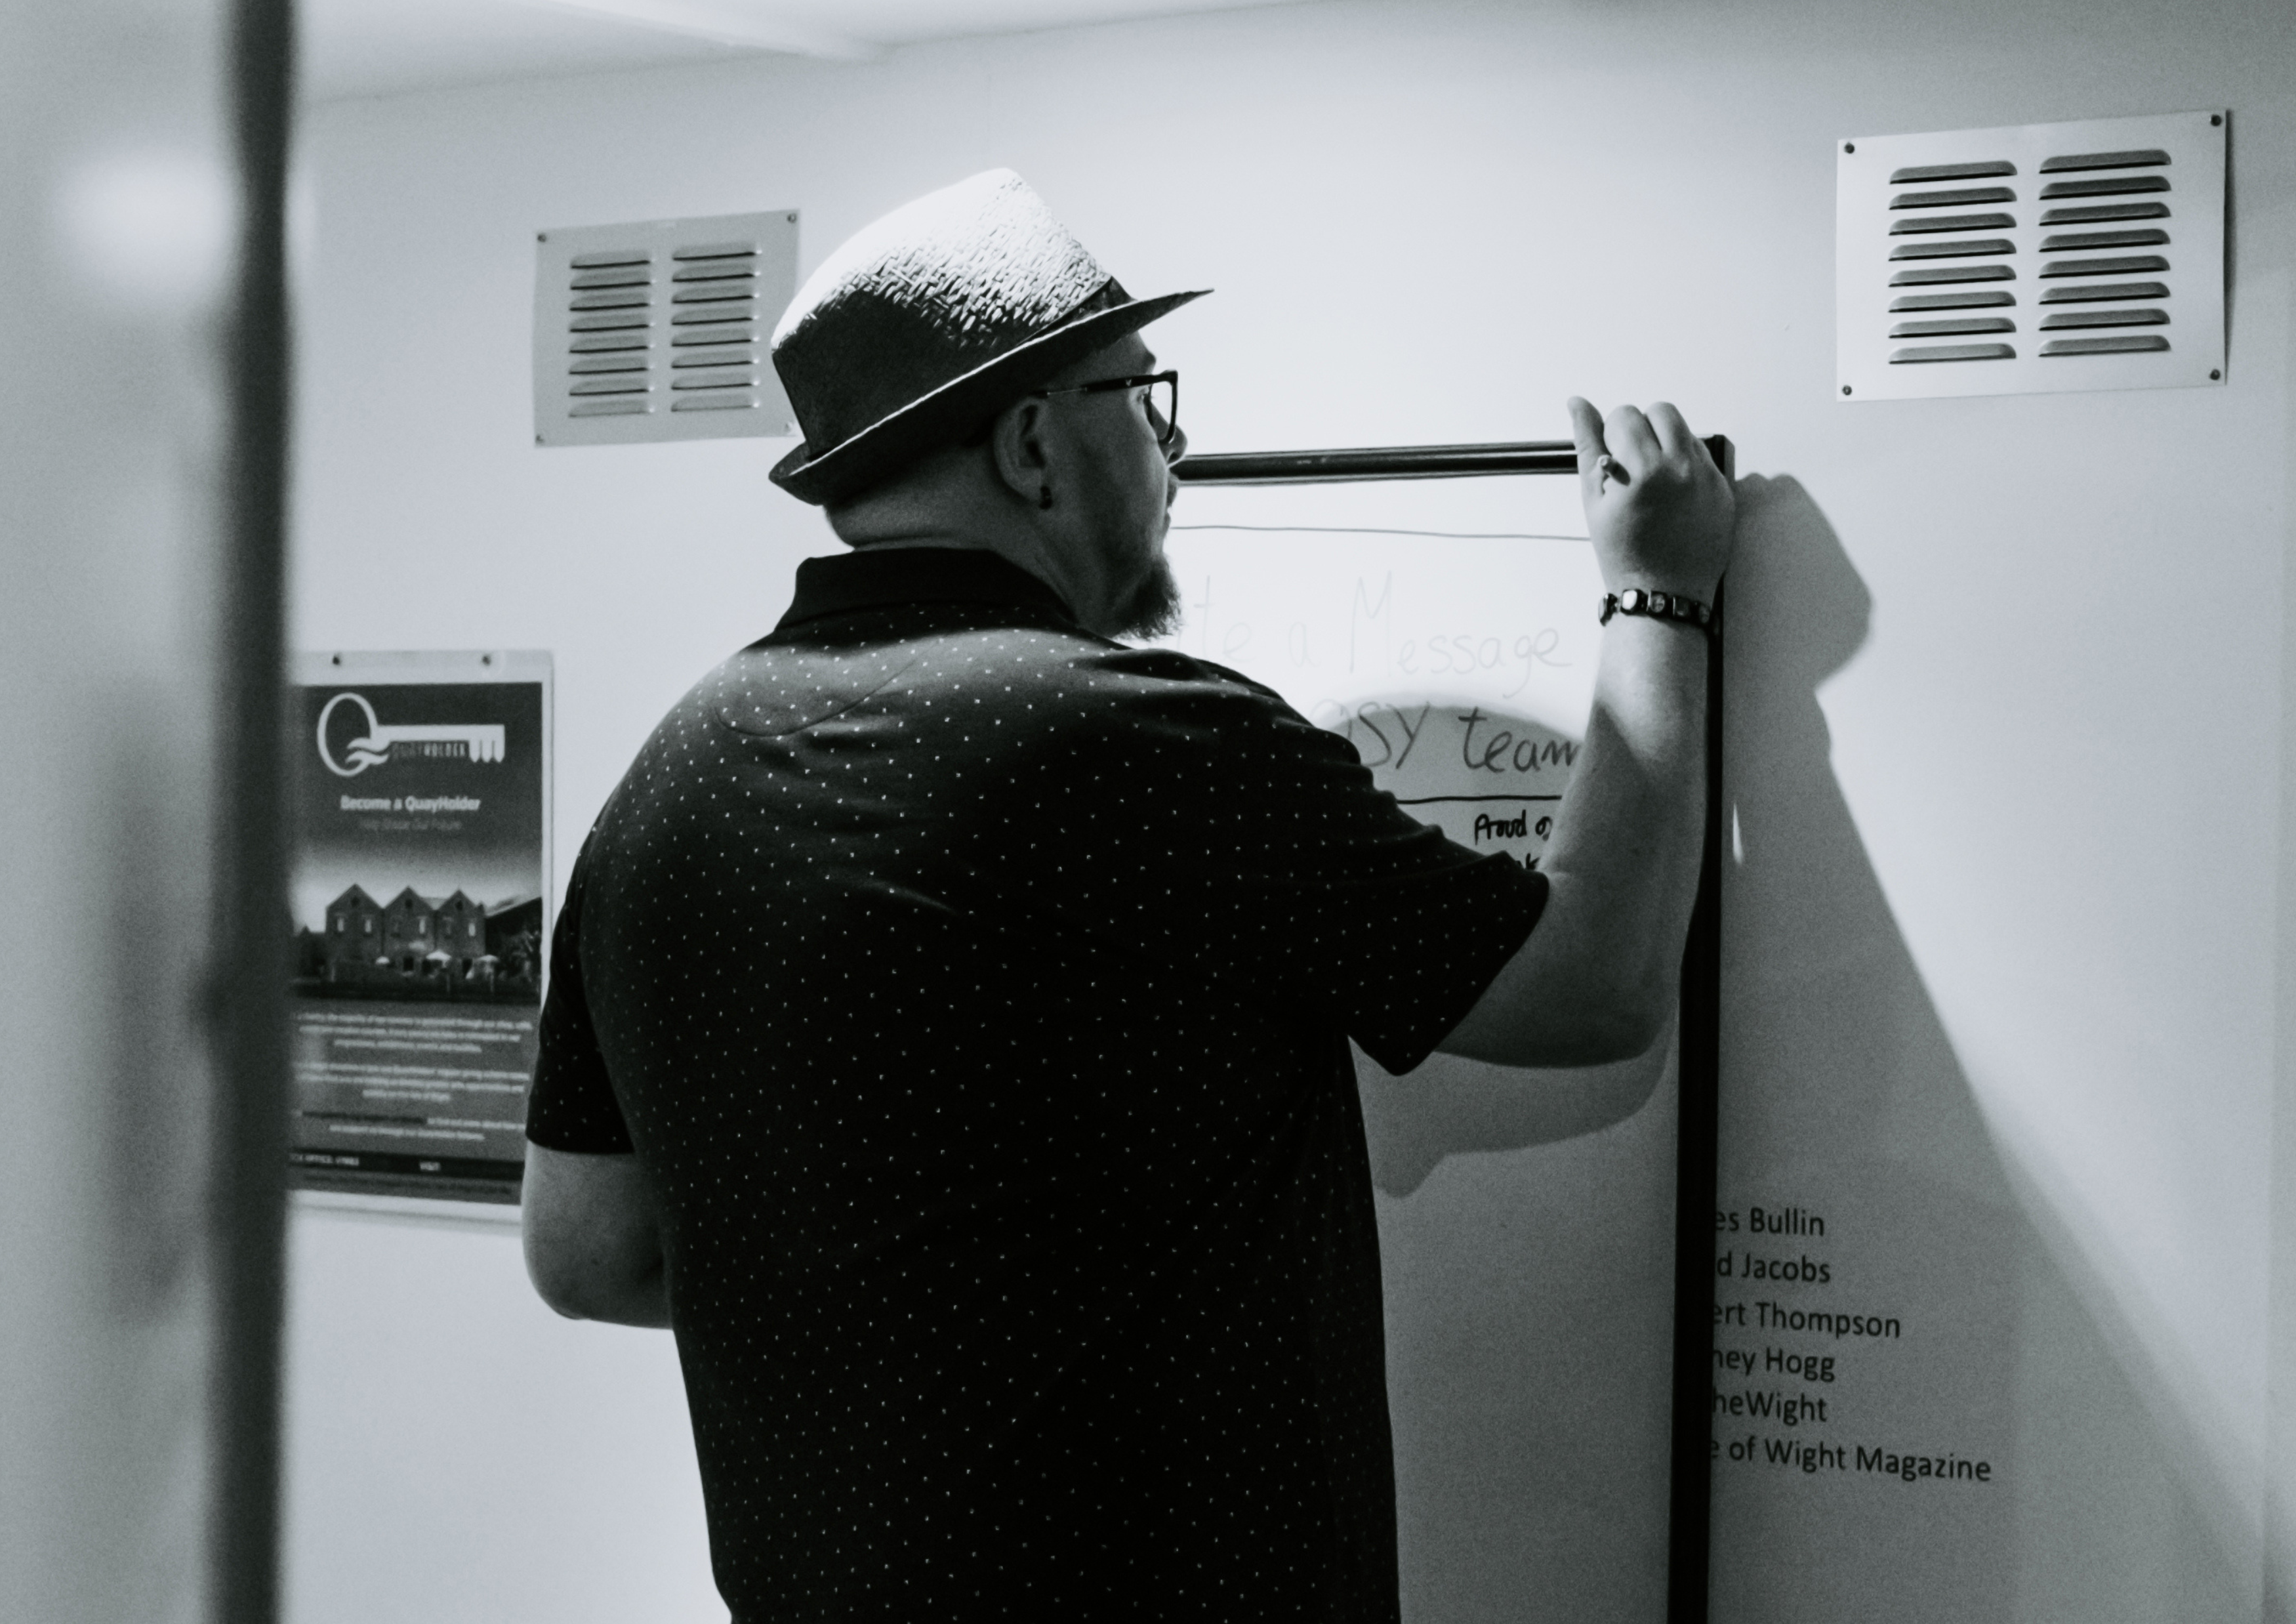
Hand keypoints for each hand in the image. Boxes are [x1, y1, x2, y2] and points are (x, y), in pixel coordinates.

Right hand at [1567, 398, 1734, 600]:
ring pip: (1686, 431)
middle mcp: (1681, 470)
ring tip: (1653, 479)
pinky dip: (1686, 466)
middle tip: (1632, 463)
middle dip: (1643, 429)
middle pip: (1662, 412)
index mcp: (1644, 471)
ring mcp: (1708, 480)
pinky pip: (1704, 458)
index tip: (1612, 460)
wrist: (1662, 595)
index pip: (1626, 416)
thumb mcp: (1594, 502)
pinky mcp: (1724, 492)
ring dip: (1666, 443)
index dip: (1612, 436)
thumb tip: (1578, 405)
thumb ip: (1587, 446)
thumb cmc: (1623, 555)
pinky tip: (1672, 494)